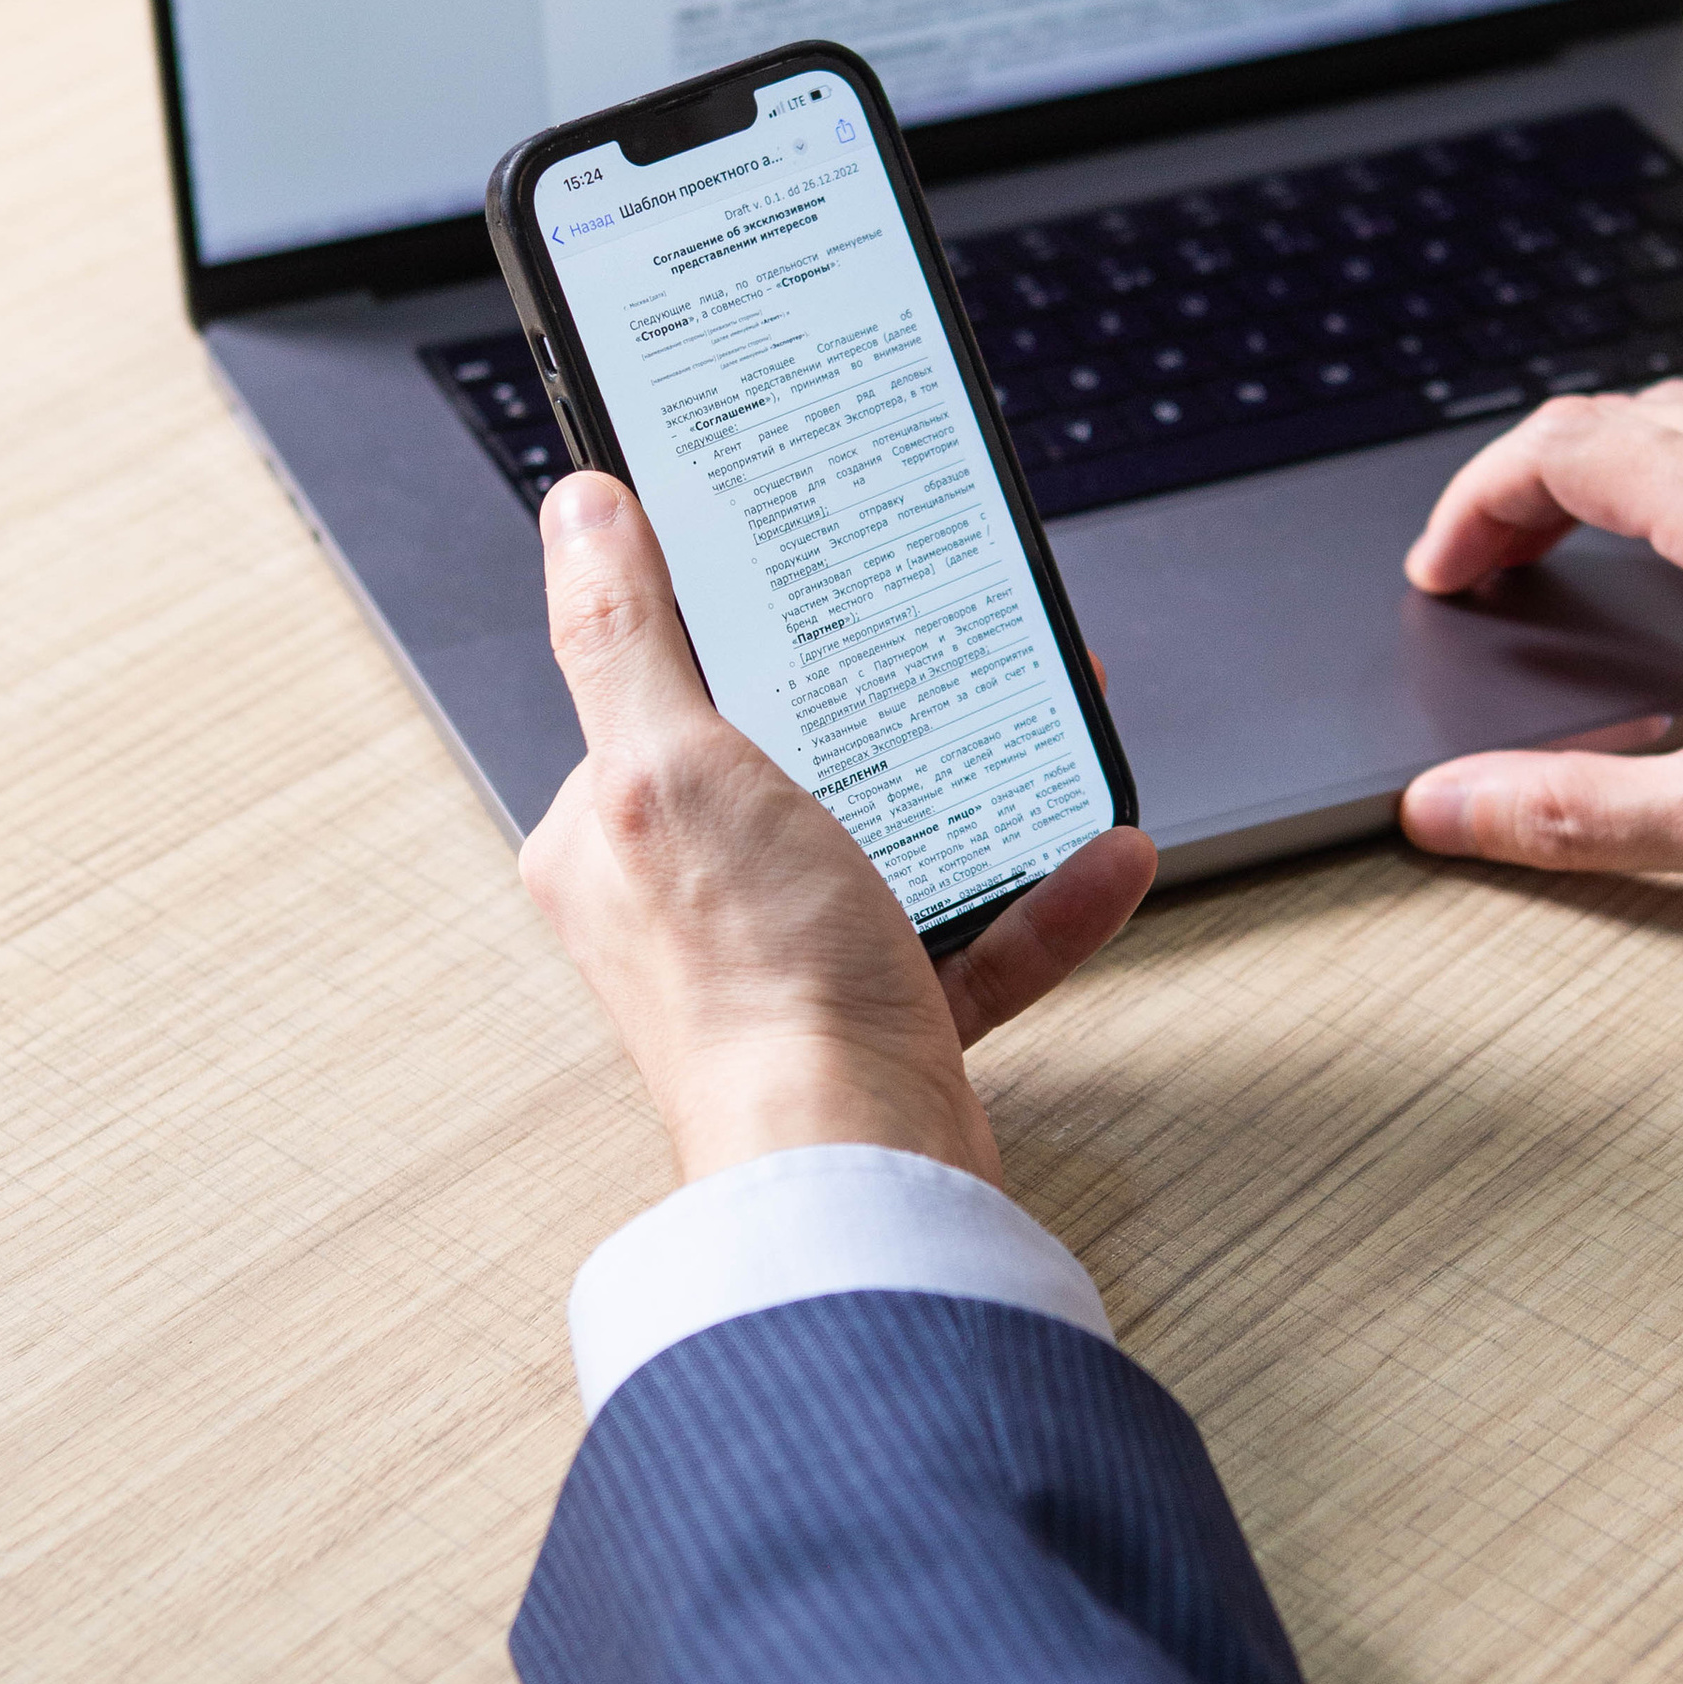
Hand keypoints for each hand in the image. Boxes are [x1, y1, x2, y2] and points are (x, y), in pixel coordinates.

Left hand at [521, 472, 1156, 1185]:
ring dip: (983, 781)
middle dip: (886, 695)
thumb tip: (583, 511)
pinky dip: (1043, 893)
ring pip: (897, 834)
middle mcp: (687, 897)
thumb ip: (621, 635)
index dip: (733, 617)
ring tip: (1047, 726)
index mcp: (610, 834)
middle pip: (794, 754)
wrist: (856, 1172)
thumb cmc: (752, 990)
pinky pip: (976, 931)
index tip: (808, 563)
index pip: (658, 688)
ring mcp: (788, 959)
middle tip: (951, 634)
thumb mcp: (670, 766)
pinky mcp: (881, 1019)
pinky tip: (1099, 853)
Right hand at [1399, 382, 1682, 925]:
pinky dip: (1680, 470)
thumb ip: (1568, 812)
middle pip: (1615, 413)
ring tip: (1558, 541)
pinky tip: (1681, 544)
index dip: (1476, 505)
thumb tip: (1451, 808)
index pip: (1565, 449)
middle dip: (1524, 481)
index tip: (1446, 571)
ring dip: (1603, 465)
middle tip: (1480, 561)